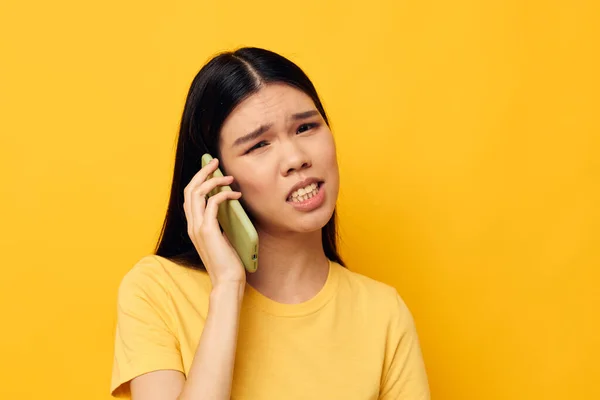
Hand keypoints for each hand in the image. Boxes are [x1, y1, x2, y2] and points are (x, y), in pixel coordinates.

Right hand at [183, 158, 245, 286]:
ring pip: (197, 193)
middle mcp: (191, 225)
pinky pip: (212, 203)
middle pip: (189, 189)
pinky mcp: (208, 231)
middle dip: (202, 172)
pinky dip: (223, 195)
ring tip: (229, 176)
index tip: (211, 169)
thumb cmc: (228, 262)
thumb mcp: (222, 238)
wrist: (227, 281)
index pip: (189, 196)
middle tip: (215, 161)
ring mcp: (197, 228)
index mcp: (193, 226)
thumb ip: (219, 224)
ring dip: (213, 180)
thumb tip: (227, 208)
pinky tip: (235, 195)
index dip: (198, 180)